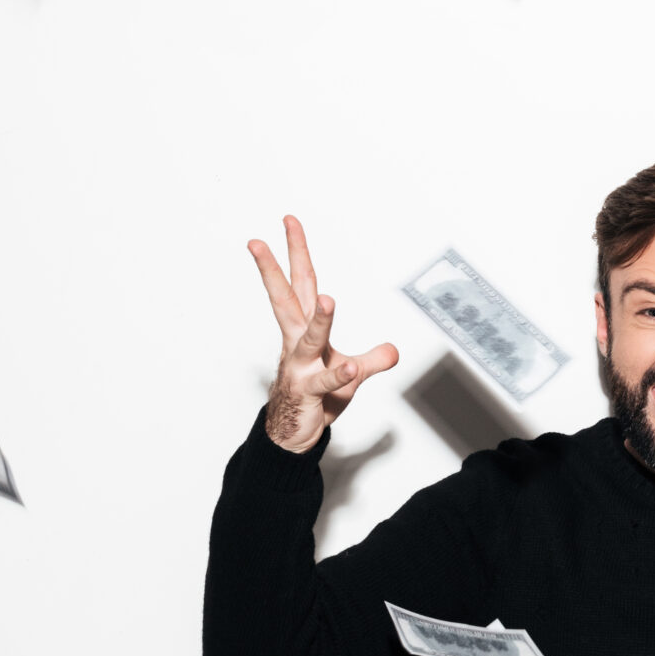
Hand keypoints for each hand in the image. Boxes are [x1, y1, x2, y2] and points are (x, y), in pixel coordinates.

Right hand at [248, 215, 399, 452]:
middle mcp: (296, 343)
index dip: (296, 252)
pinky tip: (351, 369)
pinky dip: (340, 375)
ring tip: (329, 300)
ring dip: (320, 321)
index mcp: (302, 329)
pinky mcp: (308, 393)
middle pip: (286, 299)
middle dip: (275, 268)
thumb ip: (372, 360)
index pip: (300, 284)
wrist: (294, 433)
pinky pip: (326, 382)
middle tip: (261, 241)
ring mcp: (299, 367)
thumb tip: (393, 351)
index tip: (288, 222)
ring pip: (308, 339)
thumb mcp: (349, 374)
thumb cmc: (316, 397)